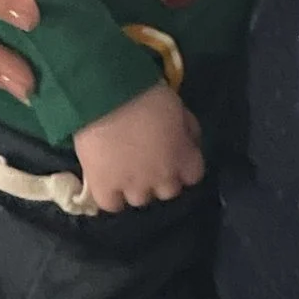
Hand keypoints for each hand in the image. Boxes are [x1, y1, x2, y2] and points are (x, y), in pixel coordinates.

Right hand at [72, 78, 205, 211]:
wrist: (106, 96)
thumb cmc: (146, 94)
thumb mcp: (179, 108)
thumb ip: (186, 130)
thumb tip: (187, 141)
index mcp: (184, 158)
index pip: (193, 175)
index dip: (182, 165)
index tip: (173, 155)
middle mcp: (163, 178)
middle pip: (168, 191)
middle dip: (160, 177)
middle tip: (147, 160)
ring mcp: (133, 187)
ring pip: (140, 199)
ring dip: (135, 186)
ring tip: (124, 170)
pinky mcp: (104, 189)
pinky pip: (110, 204)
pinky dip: (110, 196)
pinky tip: (106, 182)